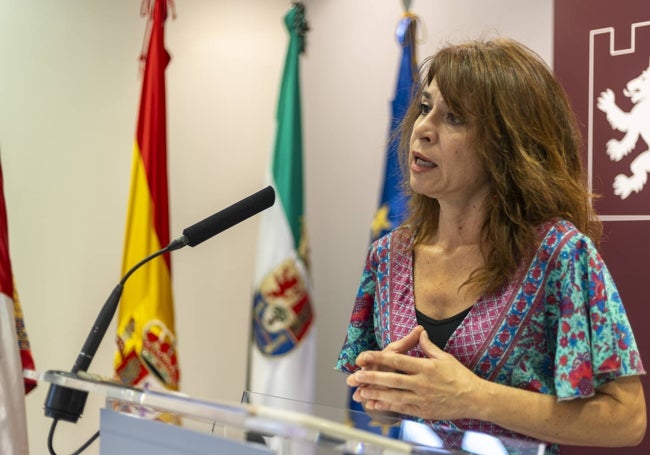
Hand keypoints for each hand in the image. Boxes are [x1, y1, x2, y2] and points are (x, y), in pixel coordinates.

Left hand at [348, 327, 485, 420]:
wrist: (475, 399)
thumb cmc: (460, 376)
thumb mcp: (445, 357)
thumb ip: (428, 346)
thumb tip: (420, 332)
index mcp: (426, 366)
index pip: (398, 360)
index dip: (379, 358)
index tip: (364, 356)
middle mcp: (422, 382)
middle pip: (392, 379)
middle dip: (372, 377)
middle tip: (355, 376)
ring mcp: (422, 398)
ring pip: (394, 396)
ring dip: (376, 394)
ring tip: (360, 391)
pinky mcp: (423, 411)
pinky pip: (402, 408)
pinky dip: (387, 407)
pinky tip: (375, 404)